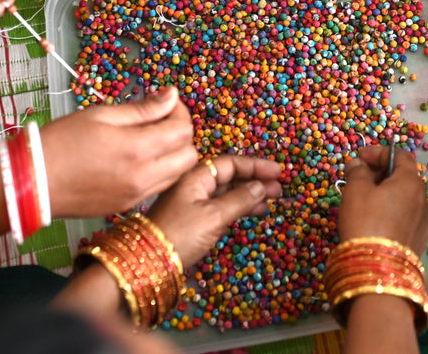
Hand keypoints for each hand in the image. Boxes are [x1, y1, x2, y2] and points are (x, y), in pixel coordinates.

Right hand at [39, 87, 198, 216]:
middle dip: (182, 134)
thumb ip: (142, 108)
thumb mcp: (101, 115)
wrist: (32, 183)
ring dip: (174, 155)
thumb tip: (171, 96)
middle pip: (190, 155)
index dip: (180, 111)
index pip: (183, 130)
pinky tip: (138, 159)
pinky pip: (159, 187)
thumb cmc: (61, 141)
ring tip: (150, 139)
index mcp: (138, 149)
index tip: (165, 102)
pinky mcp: (127, 207)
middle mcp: (144, 177)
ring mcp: (137, 196)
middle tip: (161, 120)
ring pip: (178, 175)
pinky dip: (160, 171)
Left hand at [147, 155, 283, 268]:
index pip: (230, 163)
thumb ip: (239, 199)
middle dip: (255, 180)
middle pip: (229, 176)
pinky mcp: (194, 221)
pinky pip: (221, 207)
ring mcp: (193, 203)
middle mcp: (194, 185)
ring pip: (227, 193)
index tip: (277, 171)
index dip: (255, 166)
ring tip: (272, 199)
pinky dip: (239, 207)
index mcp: (195, 176)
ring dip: (250, 194)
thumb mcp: (213, 215)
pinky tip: (254, 211)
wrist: (149, 263)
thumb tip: (261, 187)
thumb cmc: (180, 234)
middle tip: (279, 187)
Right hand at [336, 146, 427, 254]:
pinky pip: (404, 217)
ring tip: (363, 201)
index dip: (378, 153)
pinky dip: (390, 212)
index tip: (359, 158)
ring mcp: (422, 222)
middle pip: (403, 177)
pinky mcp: (418, 241)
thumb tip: (358, 163)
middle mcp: (422, 199)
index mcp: (410, 182)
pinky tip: (374, 221)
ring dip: (385, 194)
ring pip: (403, 199)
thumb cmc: (365, 221)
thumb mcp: (355, 190)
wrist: (378, 268)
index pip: (400, 155)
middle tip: (358, 179)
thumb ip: (357, 171)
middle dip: (380, 173)